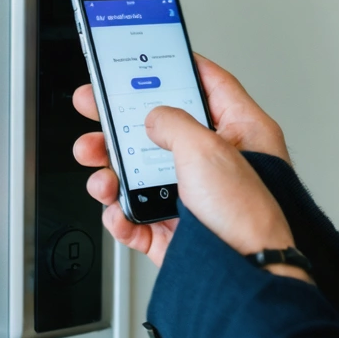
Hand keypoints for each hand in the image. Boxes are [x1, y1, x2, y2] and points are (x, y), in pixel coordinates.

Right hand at [72, 54, 295, 269]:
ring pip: (142, 175)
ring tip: (97, 168)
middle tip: (92, 107)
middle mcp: (220, 165)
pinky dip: (119, 215)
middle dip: (120, 122)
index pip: (210, 85)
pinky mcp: (178, 235)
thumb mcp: (206, 150)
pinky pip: (137, 219)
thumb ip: (174, 122)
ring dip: (111, 171)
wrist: (243, 281)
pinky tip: (115, 211)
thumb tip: (153, 117)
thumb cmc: (247, 218)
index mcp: (242, 134)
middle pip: (162, 130)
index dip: (179, 66)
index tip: (150, 56)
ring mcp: (196, 201)